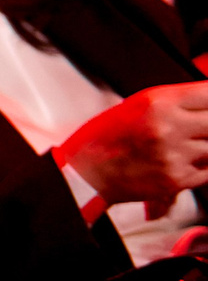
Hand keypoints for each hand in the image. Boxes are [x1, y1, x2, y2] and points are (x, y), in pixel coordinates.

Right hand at [58, 82, 207, 216]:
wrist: (85, 174)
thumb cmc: (107, 138)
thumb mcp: (138, 105)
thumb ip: (177, 101)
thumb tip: (207, 102)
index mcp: (158, 103)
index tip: (207, 105)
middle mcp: (169, 127)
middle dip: (207, 124)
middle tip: (197, 128)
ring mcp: (175, 155)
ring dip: (205, 145)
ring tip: (187, 145)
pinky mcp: (177, 179)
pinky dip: (203, 165)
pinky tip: (186, 161)